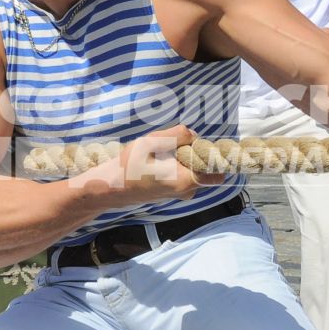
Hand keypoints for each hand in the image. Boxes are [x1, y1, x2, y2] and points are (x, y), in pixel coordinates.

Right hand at [91, 125, 223, 204]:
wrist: (110, 188)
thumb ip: (177, 135)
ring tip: (161, 154)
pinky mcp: (171, 193)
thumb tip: (194, 136)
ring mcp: (179, 194)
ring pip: (192, 171)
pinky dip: (175, 166)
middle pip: (205, 169)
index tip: (201, 145)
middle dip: (194, 154)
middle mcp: (186, 191)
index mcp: (185, 181)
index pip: (218, 173)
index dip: (213, 157)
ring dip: (183, 159)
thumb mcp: (151, 142)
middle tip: (173, 146)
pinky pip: (182, 176)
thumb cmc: (129, 166)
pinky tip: (157, 162)